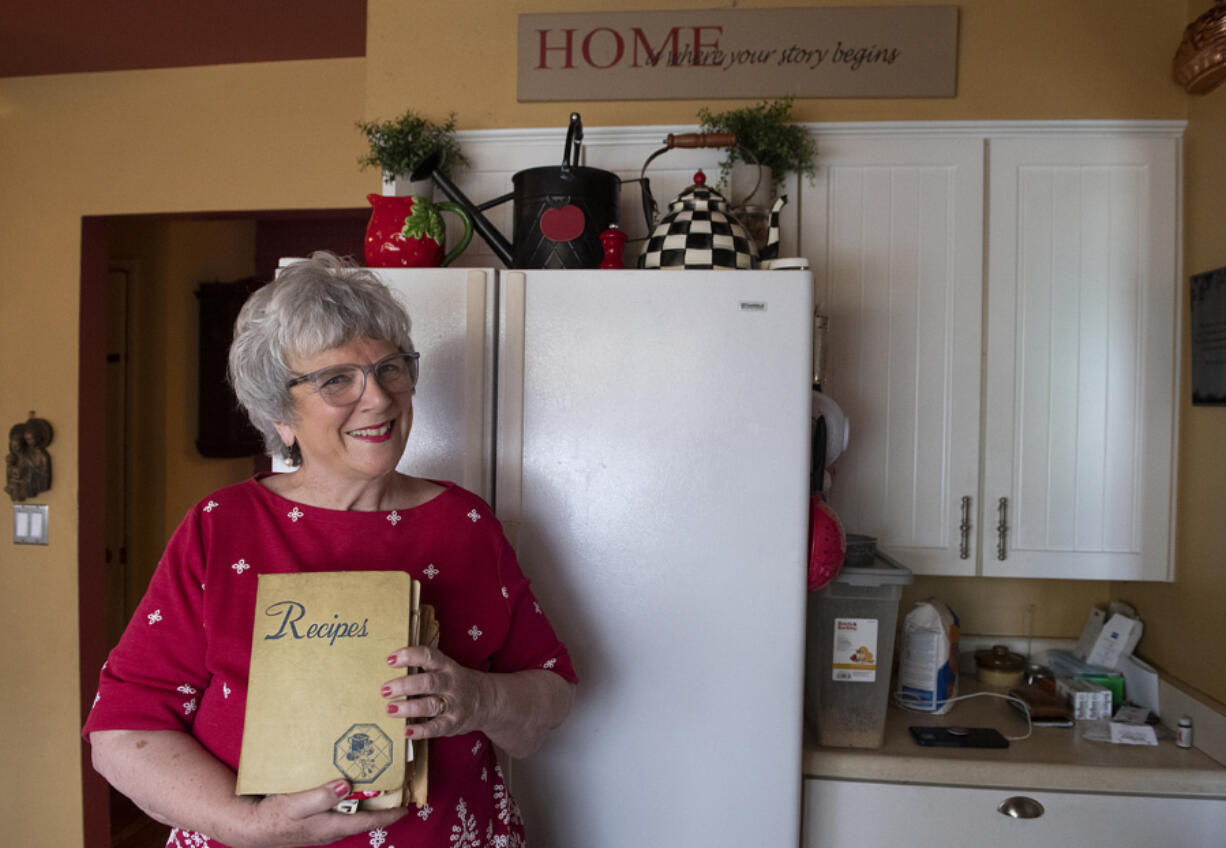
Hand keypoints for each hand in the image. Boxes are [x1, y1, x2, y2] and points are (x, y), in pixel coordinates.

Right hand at [236, 779, 405, 847]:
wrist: (250, 827)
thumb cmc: (273, 818)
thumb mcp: (296, 805)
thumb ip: (321, 796)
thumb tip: (345, 786)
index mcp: (333, 826)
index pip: (369, 822)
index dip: (390, 814)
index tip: (408, 804)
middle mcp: (333, 826)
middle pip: (365, 815)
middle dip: (382, 802)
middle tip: (398, 783)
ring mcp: (324, 822)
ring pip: (353, 810)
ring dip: (366, 797)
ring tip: (379, 777)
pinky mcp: (315, 814)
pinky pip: (339, 805)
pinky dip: (348, 794)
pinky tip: (348, 780)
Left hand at [383, 645, 491, 739]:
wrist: (486, 700)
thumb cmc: (454, 683)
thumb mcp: (445, 669)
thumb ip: (423, 669)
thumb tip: (387, 670)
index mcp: (446, 666)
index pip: (428, 656)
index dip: (409, 656)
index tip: (390, 660)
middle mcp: (451, 683)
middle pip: (428, 682)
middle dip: (405, 685)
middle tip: (385, 690)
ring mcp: (454, 704)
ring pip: (431, 705)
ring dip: (409, 707)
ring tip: (390, 708)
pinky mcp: (453, 723)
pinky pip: (436, 727)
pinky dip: (420, 730)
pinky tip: (406, 731)